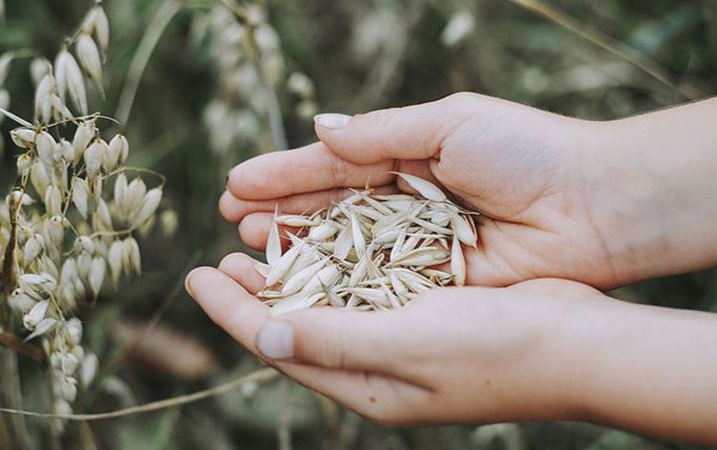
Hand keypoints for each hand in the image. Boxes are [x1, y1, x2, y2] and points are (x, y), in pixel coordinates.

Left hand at [186, 254, 716, 444]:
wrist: (577, 345)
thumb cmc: (497, 350)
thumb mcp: (407, 345)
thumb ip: (335, 339)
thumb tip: (264, 335)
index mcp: (365, 386)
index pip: (280, 345)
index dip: (233, 312)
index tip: (195, 276)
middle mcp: (376, 367)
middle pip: (297, 326)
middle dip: (254, 293)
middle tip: (218, 258)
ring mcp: (402, 340)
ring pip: (328, 304)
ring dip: (291, 274)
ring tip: (257, 244)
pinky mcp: (426, 312)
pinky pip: (364, 289)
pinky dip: (335, 266)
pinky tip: (323, 242)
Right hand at [221, 93, 623, 288]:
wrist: (593, 206)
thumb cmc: (525, 152)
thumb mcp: (448, 124)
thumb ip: (380, 133)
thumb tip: (319, 128)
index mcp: (407, 156)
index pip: (332, 165)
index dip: (285, 174)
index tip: (237, 183)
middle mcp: (404, 202)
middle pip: (330, 208)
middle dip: (281, 212)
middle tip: (232, 219)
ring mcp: (415, 245)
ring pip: (344, 248)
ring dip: (298, 247)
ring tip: (250, 246)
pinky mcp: (432, 283)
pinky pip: (375, 282)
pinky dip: (337, 282)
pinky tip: (299, 281)